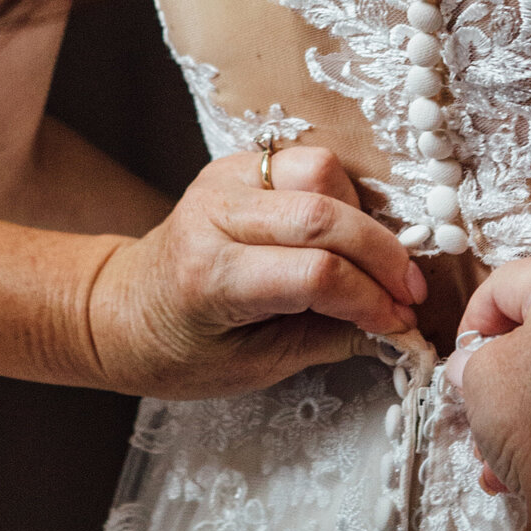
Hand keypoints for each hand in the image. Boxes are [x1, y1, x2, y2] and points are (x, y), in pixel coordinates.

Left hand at [87, 147, 426, 397]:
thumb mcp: (252, 367)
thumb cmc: (181, 350)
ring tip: (368, 263)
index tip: (399, 323)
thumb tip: (397, 327)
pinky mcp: (237, 163)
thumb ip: (327, 339)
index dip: (370, 298)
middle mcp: (214, 215)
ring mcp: (224, 179)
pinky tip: (342, 236)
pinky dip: (340, 196)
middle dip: (382, 255)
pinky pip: (307, 162)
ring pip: (321, 170)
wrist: (122, 308)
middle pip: (323, 215)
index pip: (314, 273)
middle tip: (408, 294)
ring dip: (360, 217)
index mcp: (210, 277)